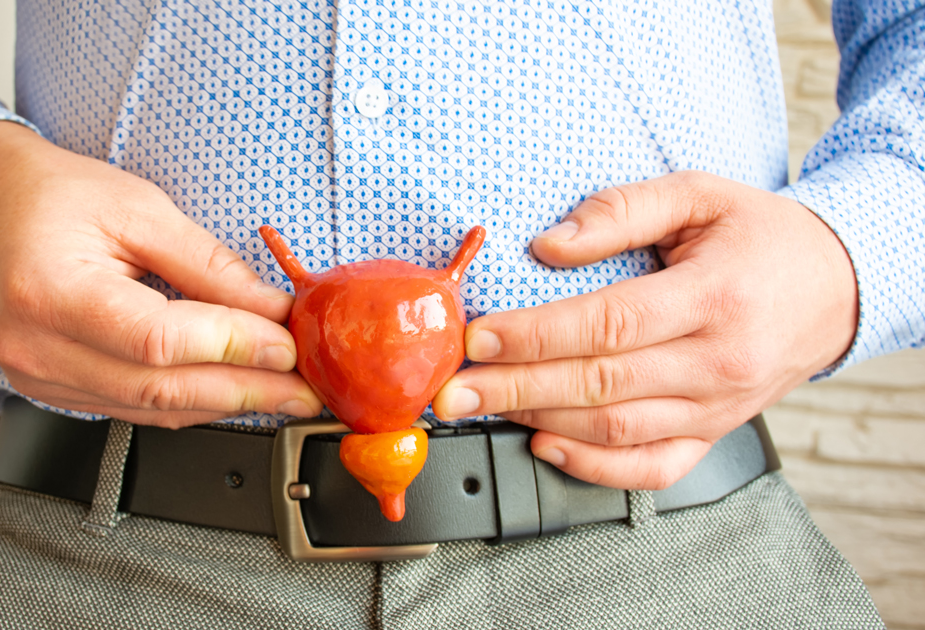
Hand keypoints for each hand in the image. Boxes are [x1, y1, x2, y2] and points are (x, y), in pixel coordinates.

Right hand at [0, 121, 321, 426]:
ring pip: (150, 410)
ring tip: (282, 393)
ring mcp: (37, 377)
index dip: (231, 347)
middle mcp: (34, 346)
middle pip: (158, 388)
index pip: (156, 340)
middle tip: (303, 389)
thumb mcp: (141, 208)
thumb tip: (272, 312)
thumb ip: (209, 266)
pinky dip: (190, 404)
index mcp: (48, 291)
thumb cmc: (57, 196)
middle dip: (244, 389)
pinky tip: (232, 392)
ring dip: (225, 404)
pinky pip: (134, 410)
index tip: (287, 345)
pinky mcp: (51, 390)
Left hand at [433, 171, 857, 488]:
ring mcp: (719, 407)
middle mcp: (719, 360)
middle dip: (513, 389)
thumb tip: (550, 244)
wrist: (838, 287)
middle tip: (452, 391)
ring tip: (482, 408)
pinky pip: (652, 468)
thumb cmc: (762, 237)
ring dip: (539, 421)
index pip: (608, 324)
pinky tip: (546, 444)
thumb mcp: (700, 194)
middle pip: (600, 384)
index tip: (478, 338)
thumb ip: (623, 208)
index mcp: (715, 296)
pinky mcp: (716, 433)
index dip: (535, 336)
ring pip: (617, 429)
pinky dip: (595, 466)